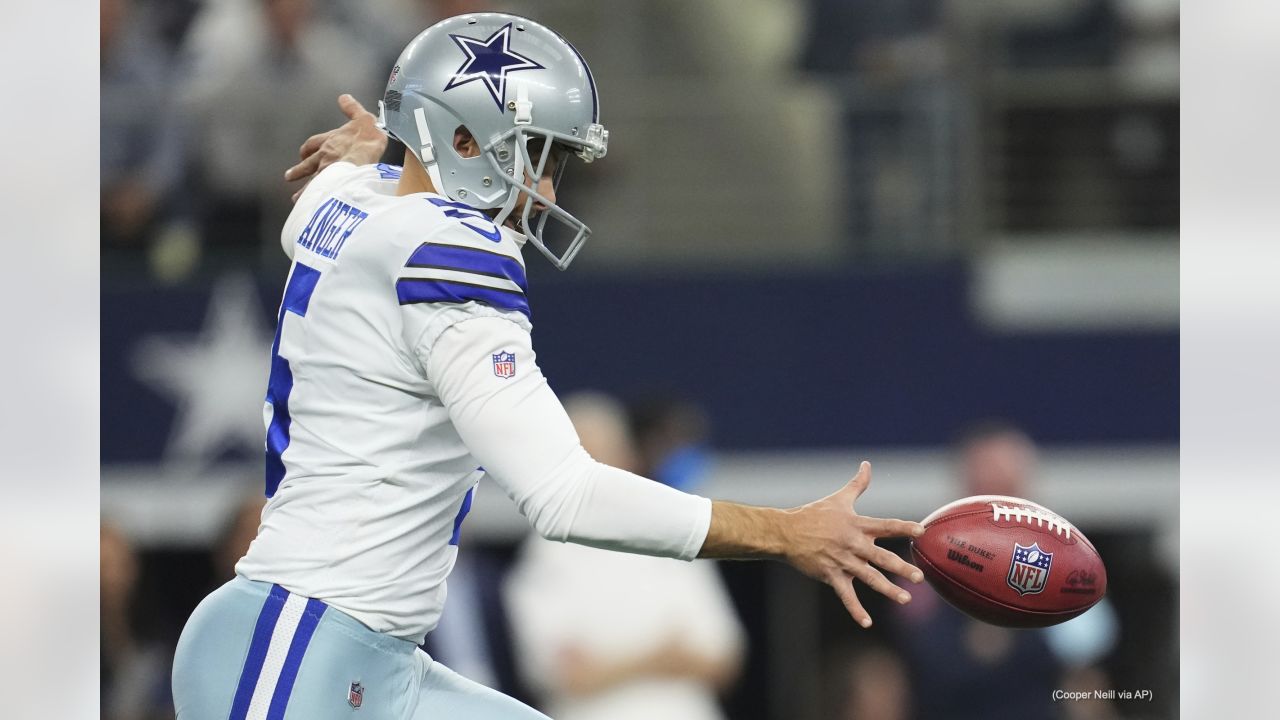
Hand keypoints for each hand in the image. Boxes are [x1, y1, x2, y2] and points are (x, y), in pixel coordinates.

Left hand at [284, 94, 387, 201]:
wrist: (366, 153)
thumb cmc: (367, 137)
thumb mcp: (363, 118)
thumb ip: (352, 109)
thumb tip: (344, 97)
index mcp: (330, 141)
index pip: (313, 144)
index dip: (308, 149)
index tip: (303, 154)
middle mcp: (324, 157)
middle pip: (307, 164)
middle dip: (299, 170)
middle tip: (290, 177)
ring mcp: (326, 172)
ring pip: (311, 182)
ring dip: (304, 191)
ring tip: (297, 200)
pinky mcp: (331, 186)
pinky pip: (320, 195)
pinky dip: (314, 201)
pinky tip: (311, 209)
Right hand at [780, 461, 924, 627]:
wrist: (786, 532)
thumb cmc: (814, 514)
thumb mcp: (838, 498)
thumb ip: (858, 485)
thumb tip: (867, 465)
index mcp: (857, 525)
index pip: (886, 525)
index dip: (904, 527)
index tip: (922, 531)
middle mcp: (853, 544)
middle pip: (881, 557)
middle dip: (901, 567)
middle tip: (919, 577)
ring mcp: (842, 562)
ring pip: (869, 578)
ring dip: (888, 590)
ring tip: (905, 598)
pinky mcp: (831, 575)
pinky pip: (846, 595)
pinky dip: (856, 610)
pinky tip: (867, 623)